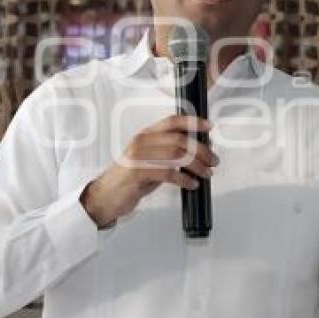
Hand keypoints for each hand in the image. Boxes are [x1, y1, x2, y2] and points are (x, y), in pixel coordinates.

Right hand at [81, 115, 217, 227]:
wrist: (105, 196)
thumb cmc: (130, 179)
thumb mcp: (149, 159)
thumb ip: (168, 152)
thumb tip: (198, 150)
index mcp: (145, 135)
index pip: (172, 121)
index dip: (193, 122)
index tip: (209, 127)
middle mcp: (142, 142)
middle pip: (180, 140)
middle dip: (202, 150)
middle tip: (213, 160)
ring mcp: (138, 157)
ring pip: (177, 156)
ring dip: (197, 165)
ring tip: (207, 173)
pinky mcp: (137, 173)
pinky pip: (168, 173)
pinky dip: (184, 179)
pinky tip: (192, 184)